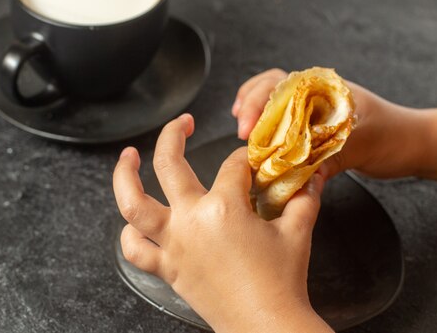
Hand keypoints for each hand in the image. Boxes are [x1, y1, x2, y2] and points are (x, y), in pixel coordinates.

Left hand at [113, 114, 332, 332]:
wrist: (266, 326)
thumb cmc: (283, 281)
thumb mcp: (298, 232)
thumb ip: (304, 198)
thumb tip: (312, 176)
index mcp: (224, 207)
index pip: (232, 166)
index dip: (245, 159)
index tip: (251, 161)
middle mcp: (191, 220)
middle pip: (169, 163)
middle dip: (174, 134)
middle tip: (183, 122)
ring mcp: (174, 244)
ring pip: (133, 204)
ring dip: (124, 176)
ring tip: (127, 156)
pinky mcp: (167, 268)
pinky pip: (135, 250)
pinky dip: (129, 234)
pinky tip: (134, 221)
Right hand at [232, 68, 423, 179]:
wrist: (417, 144)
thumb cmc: (395, 136)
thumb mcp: (362, 145)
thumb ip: (329, 159)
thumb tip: (298, 178)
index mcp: (324, 88)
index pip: (279, 83)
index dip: (258, 102)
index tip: (249, 125)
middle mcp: (315, 96)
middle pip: (269, 89)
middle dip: (250, 107)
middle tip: (242, 132)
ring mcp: (314, 111)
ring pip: (274, 106)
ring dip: (256, 118)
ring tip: (243, 133)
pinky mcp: (316, 130)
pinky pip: (285, 127)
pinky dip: (269, 134)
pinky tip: (261, 145)